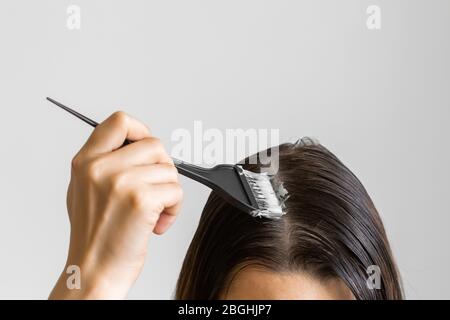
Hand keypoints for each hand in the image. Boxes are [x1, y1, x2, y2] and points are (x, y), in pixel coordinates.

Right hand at [49, 112, 182, 298]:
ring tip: (154, 212)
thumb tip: (135, 145)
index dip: (141, 130)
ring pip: (169, 169)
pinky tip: (157, 224)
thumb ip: (104, 162)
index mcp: (85, 161)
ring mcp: (120, 182)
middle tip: (155, 189)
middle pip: (154, 144)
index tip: (148, 150)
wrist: (95, 271)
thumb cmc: (95, 235)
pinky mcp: (141, 200)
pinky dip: (174, 209)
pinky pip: (176, 190)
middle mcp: (100, 167)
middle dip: (162, 168)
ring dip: (169, 192)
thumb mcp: (83, 189)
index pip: (120, 121)